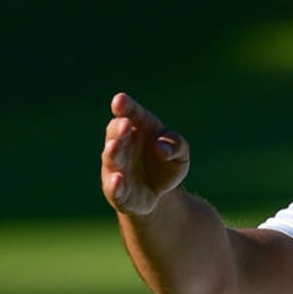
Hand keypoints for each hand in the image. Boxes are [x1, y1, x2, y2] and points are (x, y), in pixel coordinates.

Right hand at [100, 92, 189, 214]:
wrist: (161, 194)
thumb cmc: (167, 165)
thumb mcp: (181, 154)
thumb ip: (176, 145)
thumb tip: (161, 147)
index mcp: (139, 129)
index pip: (131, 114)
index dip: (125, 107)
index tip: (120, 100)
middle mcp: (122, 146)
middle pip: (116, 134)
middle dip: (119, 129)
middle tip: (125, 124)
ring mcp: (116, 168)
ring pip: (111, 158)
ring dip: (113, 152)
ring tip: (115, 146)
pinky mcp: (117, 192)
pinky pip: (114, 188)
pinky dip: (115, 184)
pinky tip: (118, 179)